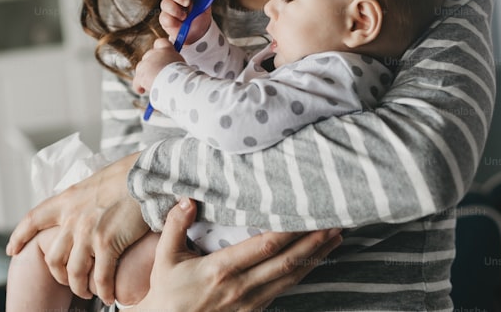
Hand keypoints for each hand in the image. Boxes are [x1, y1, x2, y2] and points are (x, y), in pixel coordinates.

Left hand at [6, 152, 147, 303]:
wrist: (144, 175)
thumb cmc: (126, 176)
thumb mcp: (92, 183)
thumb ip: (81, 201)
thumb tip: (82, 210)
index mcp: (66, 201)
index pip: (33, 219)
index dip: (19, 236)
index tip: (11, 250)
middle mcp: (72, 218)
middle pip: (53, 258)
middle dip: (59, 275)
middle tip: (70, 281)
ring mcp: (88, 232)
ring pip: (73, 272)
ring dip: (80, 288)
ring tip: (89, 292)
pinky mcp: (108, 243)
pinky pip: (100, 277)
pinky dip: (104, 291)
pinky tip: (110, 295)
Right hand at [125, 198, 342, 311]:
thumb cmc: (166, 292)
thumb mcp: (165, 257)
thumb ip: (176, 225)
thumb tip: (188, 198)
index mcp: (221, 270)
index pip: (264, 247)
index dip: (288, 231)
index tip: (305, 214)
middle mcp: (241, 287)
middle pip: (286, 262)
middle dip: (313, 242)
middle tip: (336, 223)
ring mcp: (249, 303)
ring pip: (290, 278)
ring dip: (314, 258)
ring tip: (334, 239)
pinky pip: (283, 291)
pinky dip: (302, 274)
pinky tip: (313, 262)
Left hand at [132, 38, 184, 94]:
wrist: (176, 83)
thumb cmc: (183, 76)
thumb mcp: (181, 65)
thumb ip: (174, 62)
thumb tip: (174, 68)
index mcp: (167, 49)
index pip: (160, 42)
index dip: (159, 49)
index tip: (161, 57)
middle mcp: (155, 53)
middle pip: (148, 56)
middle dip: (150, 65)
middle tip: (156, 74)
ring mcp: (146, 64)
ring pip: (141, 68)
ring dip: (144, 75)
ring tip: (151, 84)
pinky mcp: (141, 75)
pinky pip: (136, 81)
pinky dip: (138, 86)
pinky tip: (141, 90)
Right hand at [160, 0, 211, 43]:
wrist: (197, 33)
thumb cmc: (200, 18)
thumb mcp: (205, 8)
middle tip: (187, 3)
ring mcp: (170, 8)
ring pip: (165, 3)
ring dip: (175, 10)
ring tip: (184, 17)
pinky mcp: (165, 19)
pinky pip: (163, 17)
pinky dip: (171, 21)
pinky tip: (178, 24)